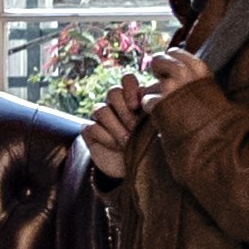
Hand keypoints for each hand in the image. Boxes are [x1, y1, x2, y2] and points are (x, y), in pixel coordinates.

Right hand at [82, 52, 206, 173]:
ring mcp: (101, 117)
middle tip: (135, 128)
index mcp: (134, 98)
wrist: (134, 168)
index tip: (138, 105)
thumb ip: (157, 113)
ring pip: (100, 109)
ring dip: (116, 126)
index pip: (127, 79)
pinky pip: (90, 127)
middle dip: (125, 112)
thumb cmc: (151, 145)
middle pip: (113, 92)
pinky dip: (104, 137)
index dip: (130, 89)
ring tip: (127, 141)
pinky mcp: (90, 131)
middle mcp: (116, 104)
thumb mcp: (158, 128)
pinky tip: (115, 146)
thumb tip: (158, 103)